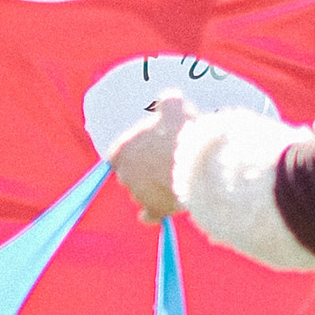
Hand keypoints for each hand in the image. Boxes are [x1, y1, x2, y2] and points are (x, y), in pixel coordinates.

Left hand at [108, 91, 200, 224]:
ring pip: (141, 192)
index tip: (145, 149)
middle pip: (128, 174)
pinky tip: (154, 214)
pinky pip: (150, 214)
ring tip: (170, 180)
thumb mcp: (174, 106)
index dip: (131, 152)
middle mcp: (125, 175)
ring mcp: (140, 194)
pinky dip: (152, 214)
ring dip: (151, 188)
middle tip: (162, 162)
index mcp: (122, 150)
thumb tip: (167, 99)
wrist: (198, 164)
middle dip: (142, 170)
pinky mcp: (156, 209)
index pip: (116, 154)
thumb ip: (167, 102)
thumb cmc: (181, 133)